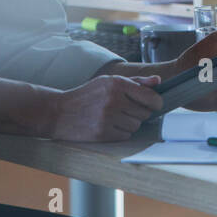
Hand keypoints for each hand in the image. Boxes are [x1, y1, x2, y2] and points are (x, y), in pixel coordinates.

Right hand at [47, 75, 162, 140]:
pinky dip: (121, 132)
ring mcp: (108, 118)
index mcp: (117, 84)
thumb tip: (158, 81)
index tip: (155, 105)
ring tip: (115, 117)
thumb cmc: (87, 95)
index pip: (151, 97)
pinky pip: (126, 135)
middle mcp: (114, 100)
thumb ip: (136, 81)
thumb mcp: (108, 82)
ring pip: (136, 125)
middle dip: (139, 113)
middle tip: (126, 110)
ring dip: (130, 123)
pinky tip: (109, 125)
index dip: (156, 103)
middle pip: (145, 113)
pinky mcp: (102, 133)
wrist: (58, 112)